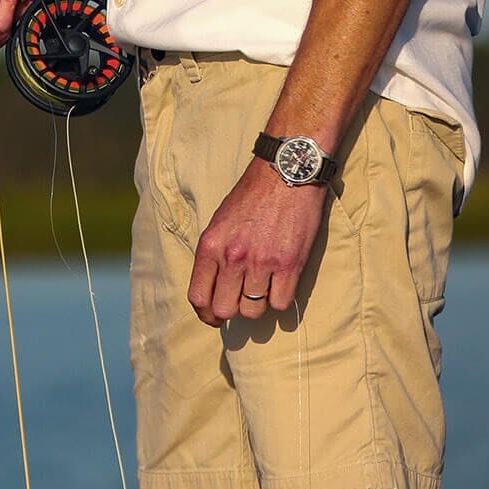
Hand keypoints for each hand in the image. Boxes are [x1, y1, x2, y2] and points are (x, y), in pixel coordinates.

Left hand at [187, 157, 328, 325]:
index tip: (214, 316)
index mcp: (210, 245)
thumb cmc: (252, 195)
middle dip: (232, 310)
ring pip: (253, 310)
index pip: (198, 297)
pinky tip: (281, 281)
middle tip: (241, 300)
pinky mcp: (289, 265)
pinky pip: (280, 304)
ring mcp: (261, 263)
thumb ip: (215, 254)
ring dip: (258, 303)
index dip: (206, 314)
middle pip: (225, 310)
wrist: (286, 172)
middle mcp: (232, 257)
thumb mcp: (220, 221)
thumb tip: (214, 288)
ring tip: (263, 284)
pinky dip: (280, 297)